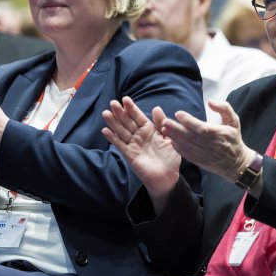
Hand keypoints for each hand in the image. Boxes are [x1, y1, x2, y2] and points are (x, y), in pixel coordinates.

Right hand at [102, 97, 181, 211]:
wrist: (168, 176)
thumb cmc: (170, 157)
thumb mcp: (169, 138)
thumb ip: (162, 124)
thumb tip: (156, 108)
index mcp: (150, 130)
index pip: (139, 116)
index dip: (132, 108)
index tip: (125, 99)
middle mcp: (140, 136)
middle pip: (128, 122)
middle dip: (120, 112)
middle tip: (112, 103)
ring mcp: (134, 145)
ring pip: (121, 131)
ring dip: (113, 123)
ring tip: (106, 113)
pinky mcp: (130, 155)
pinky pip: (120, 145)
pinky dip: (112, 138)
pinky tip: (105, 130)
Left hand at [160, 100, 254, 185]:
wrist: (236, 163)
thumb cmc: (234, 139)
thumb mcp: (234, 121)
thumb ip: (224, 108)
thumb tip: (210, 102)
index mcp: (220, 134)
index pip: (202, 128)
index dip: (189, 121)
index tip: (178, 113)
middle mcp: (212, 145)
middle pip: (191, 137)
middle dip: (177, 129)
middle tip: (165, 121)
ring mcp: (205, 155)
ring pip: (187, 146)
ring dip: (175, 137)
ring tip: (164, 129)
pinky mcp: (200, 161)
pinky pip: (187, 154)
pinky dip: (178, 148)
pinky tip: (170, 141)